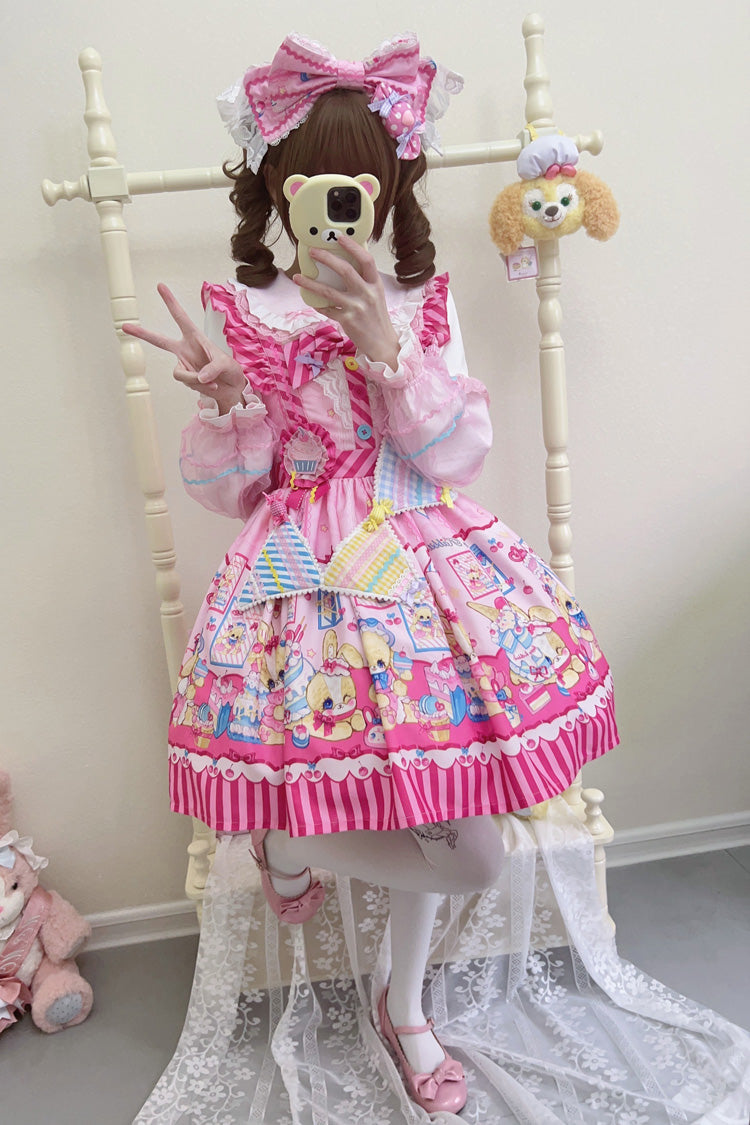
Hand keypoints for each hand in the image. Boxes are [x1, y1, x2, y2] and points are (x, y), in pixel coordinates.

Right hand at [122, 284, 245, 414]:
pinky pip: (187, 383)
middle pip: (159, 340)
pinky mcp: (186, 379)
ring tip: (213, 381)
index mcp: (195, 337)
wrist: (233, 389)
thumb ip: (213, 369)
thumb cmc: (230, 370)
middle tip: (125, 326)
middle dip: (142, 333)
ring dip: (196, 379)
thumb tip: (200, 377)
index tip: (160, 286)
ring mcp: (184, 364)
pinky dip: (201, 387)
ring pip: (180, 373)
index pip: (180, 317)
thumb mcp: (226, 365)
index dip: (171, 302)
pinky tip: (212, 386)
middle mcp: (185, 349)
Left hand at [293, 235, 399, 370]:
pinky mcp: (347, 320)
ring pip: (329, 291)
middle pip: (345, 270)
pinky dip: (318, 304)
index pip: (366, 260)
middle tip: (312, 252)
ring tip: (298, 277)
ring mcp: (356, 307)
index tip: (339, 237)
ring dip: (311, 283)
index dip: (352, 247)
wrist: (382, 343)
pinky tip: (310, 300)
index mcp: (375, 284)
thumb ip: (363, 281)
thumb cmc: (377, 318)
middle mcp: (367, 294)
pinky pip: (327, 309)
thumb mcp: (376, 295)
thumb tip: (344, 265)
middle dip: (326, 258)